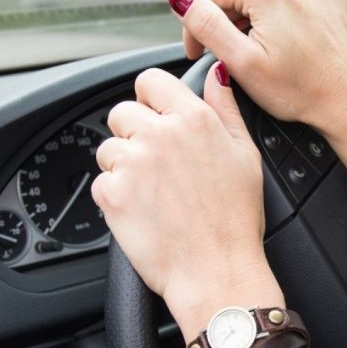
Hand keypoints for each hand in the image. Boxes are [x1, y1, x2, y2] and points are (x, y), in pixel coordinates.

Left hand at [92, 63, 283, 341]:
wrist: (217, 271)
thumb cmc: (235, 221)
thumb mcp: (245, 155)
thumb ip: (225, 109)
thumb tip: (216, 76)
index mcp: (193, 118)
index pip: (149, 80)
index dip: (151, 99)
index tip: (155, 117)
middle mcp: (161, 134)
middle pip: (122, 112)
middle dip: (134, 134)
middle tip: (157, 166)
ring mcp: (134, 162)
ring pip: (108, 149)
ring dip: (123, 167)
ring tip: (153, 194)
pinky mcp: (113, 192)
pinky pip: (101, 183)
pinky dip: (115, 197)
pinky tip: (143, 212)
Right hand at [168, 0, 346, 264]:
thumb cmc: (300, 91)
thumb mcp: (242, 63)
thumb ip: (206, 25)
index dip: (195, 25)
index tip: (202, 55)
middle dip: (228, 24)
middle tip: (236, 61)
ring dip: (255, 21)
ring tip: (267, 55)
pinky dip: (284, 18)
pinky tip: (289, 45)